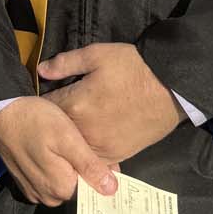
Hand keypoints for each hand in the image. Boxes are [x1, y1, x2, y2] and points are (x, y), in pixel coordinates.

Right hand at [0, 96, 117, 206]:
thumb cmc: (35, 121)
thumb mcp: (68, 138)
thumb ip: (89, 166)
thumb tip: (112, 190)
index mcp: (60, 189)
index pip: (92, 192)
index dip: (102, 175)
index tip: (107, 158)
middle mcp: (47, 197)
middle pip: (78, 188)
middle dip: (85, 171)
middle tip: (86, 144)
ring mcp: (34, 191)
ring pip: (63, 184)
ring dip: (70, 169)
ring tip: (71, 145)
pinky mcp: (25, 182)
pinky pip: (49, 180)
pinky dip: (55, 168)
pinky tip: (54, 149)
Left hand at [38, 43, 183, 160]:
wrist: (171, 89)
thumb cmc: (133, 68)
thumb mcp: (97, 54)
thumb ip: (66, 63)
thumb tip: (41, 71)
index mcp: (76, 104)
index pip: (47, 108)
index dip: (43, 102)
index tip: (42, 99)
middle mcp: (85, 132)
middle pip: (58, 132)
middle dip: (54, 123)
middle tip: (54, 115)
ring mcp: (101, 147)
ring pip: (74, 148)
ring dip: (70, 140)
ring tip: (70, 128)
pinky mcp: (117, 156)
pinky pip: (94, 159)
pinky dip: (87, 151)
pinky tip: (87, 141)